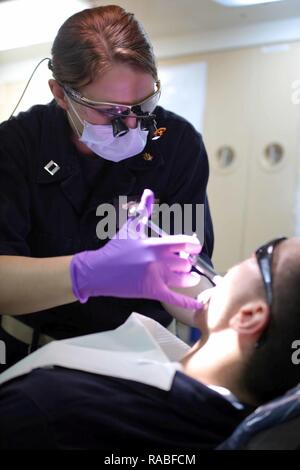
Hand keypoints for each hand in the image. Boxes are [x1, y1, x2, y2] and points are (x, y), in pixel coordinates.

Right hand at [70, 189, 202, 309]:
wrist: (98, 271)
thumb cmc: (114, 249)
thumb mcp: (130, 227)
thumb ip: (144, 210)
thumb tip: (149, 192)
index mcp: (155, 245)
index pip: (185, 243)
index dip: (194, 245)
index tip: (194, 246)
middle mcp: (158, 261)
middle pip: (186, 262)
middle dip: (187, 262)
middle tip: (184, 262)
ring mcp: (155, 277)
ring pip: (184, 279)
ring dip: (189, 278)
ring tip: (190, 276)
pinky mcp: (151, 292)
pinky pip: (174, 298)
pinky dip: (188, 303)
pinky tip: (199, 305)